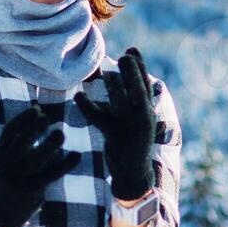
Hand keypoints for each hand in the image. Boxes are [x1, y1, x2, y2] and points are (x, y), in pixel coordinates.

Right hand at [0, 104, 82, 226]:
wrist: (5, 210)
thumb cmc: (14, 175)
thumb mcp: (10, 158)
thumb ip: (21, 141)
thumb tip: (41, 118)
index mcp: (0, 152)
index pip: (9, 131)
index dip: (23, 119)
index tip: (37, 110)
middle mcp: (7, 164)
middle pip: (21, 144)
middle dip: (33, 130)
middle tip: (47, 119)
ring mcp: (19, 178)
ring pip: (36, 160)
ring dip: (49, 146)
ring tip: (60, 133)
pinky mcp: (33, 189)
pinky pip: (50, 175)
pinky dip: (65, 165)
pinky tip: (76, 155)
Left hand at [74, 46, 164, 200]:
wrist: (134, 176)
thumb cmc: (130, 145)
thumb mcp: (134, 122)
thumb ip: (130, 103)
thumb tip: (119, 77)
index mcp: (148, 113)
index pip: (146, 85)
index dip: (140, 66)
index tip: (132, 49)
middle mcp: (143, 120)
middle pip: (138, 92)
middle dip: (132, 73)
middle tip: (124, 56)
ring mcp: (130, 130)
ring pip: (123, 105)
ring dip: (116, 88)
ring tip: (108, 74)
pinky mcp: (115, 139)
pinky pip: (100, 120)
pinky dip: (88, 108)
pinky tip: (79, 96)